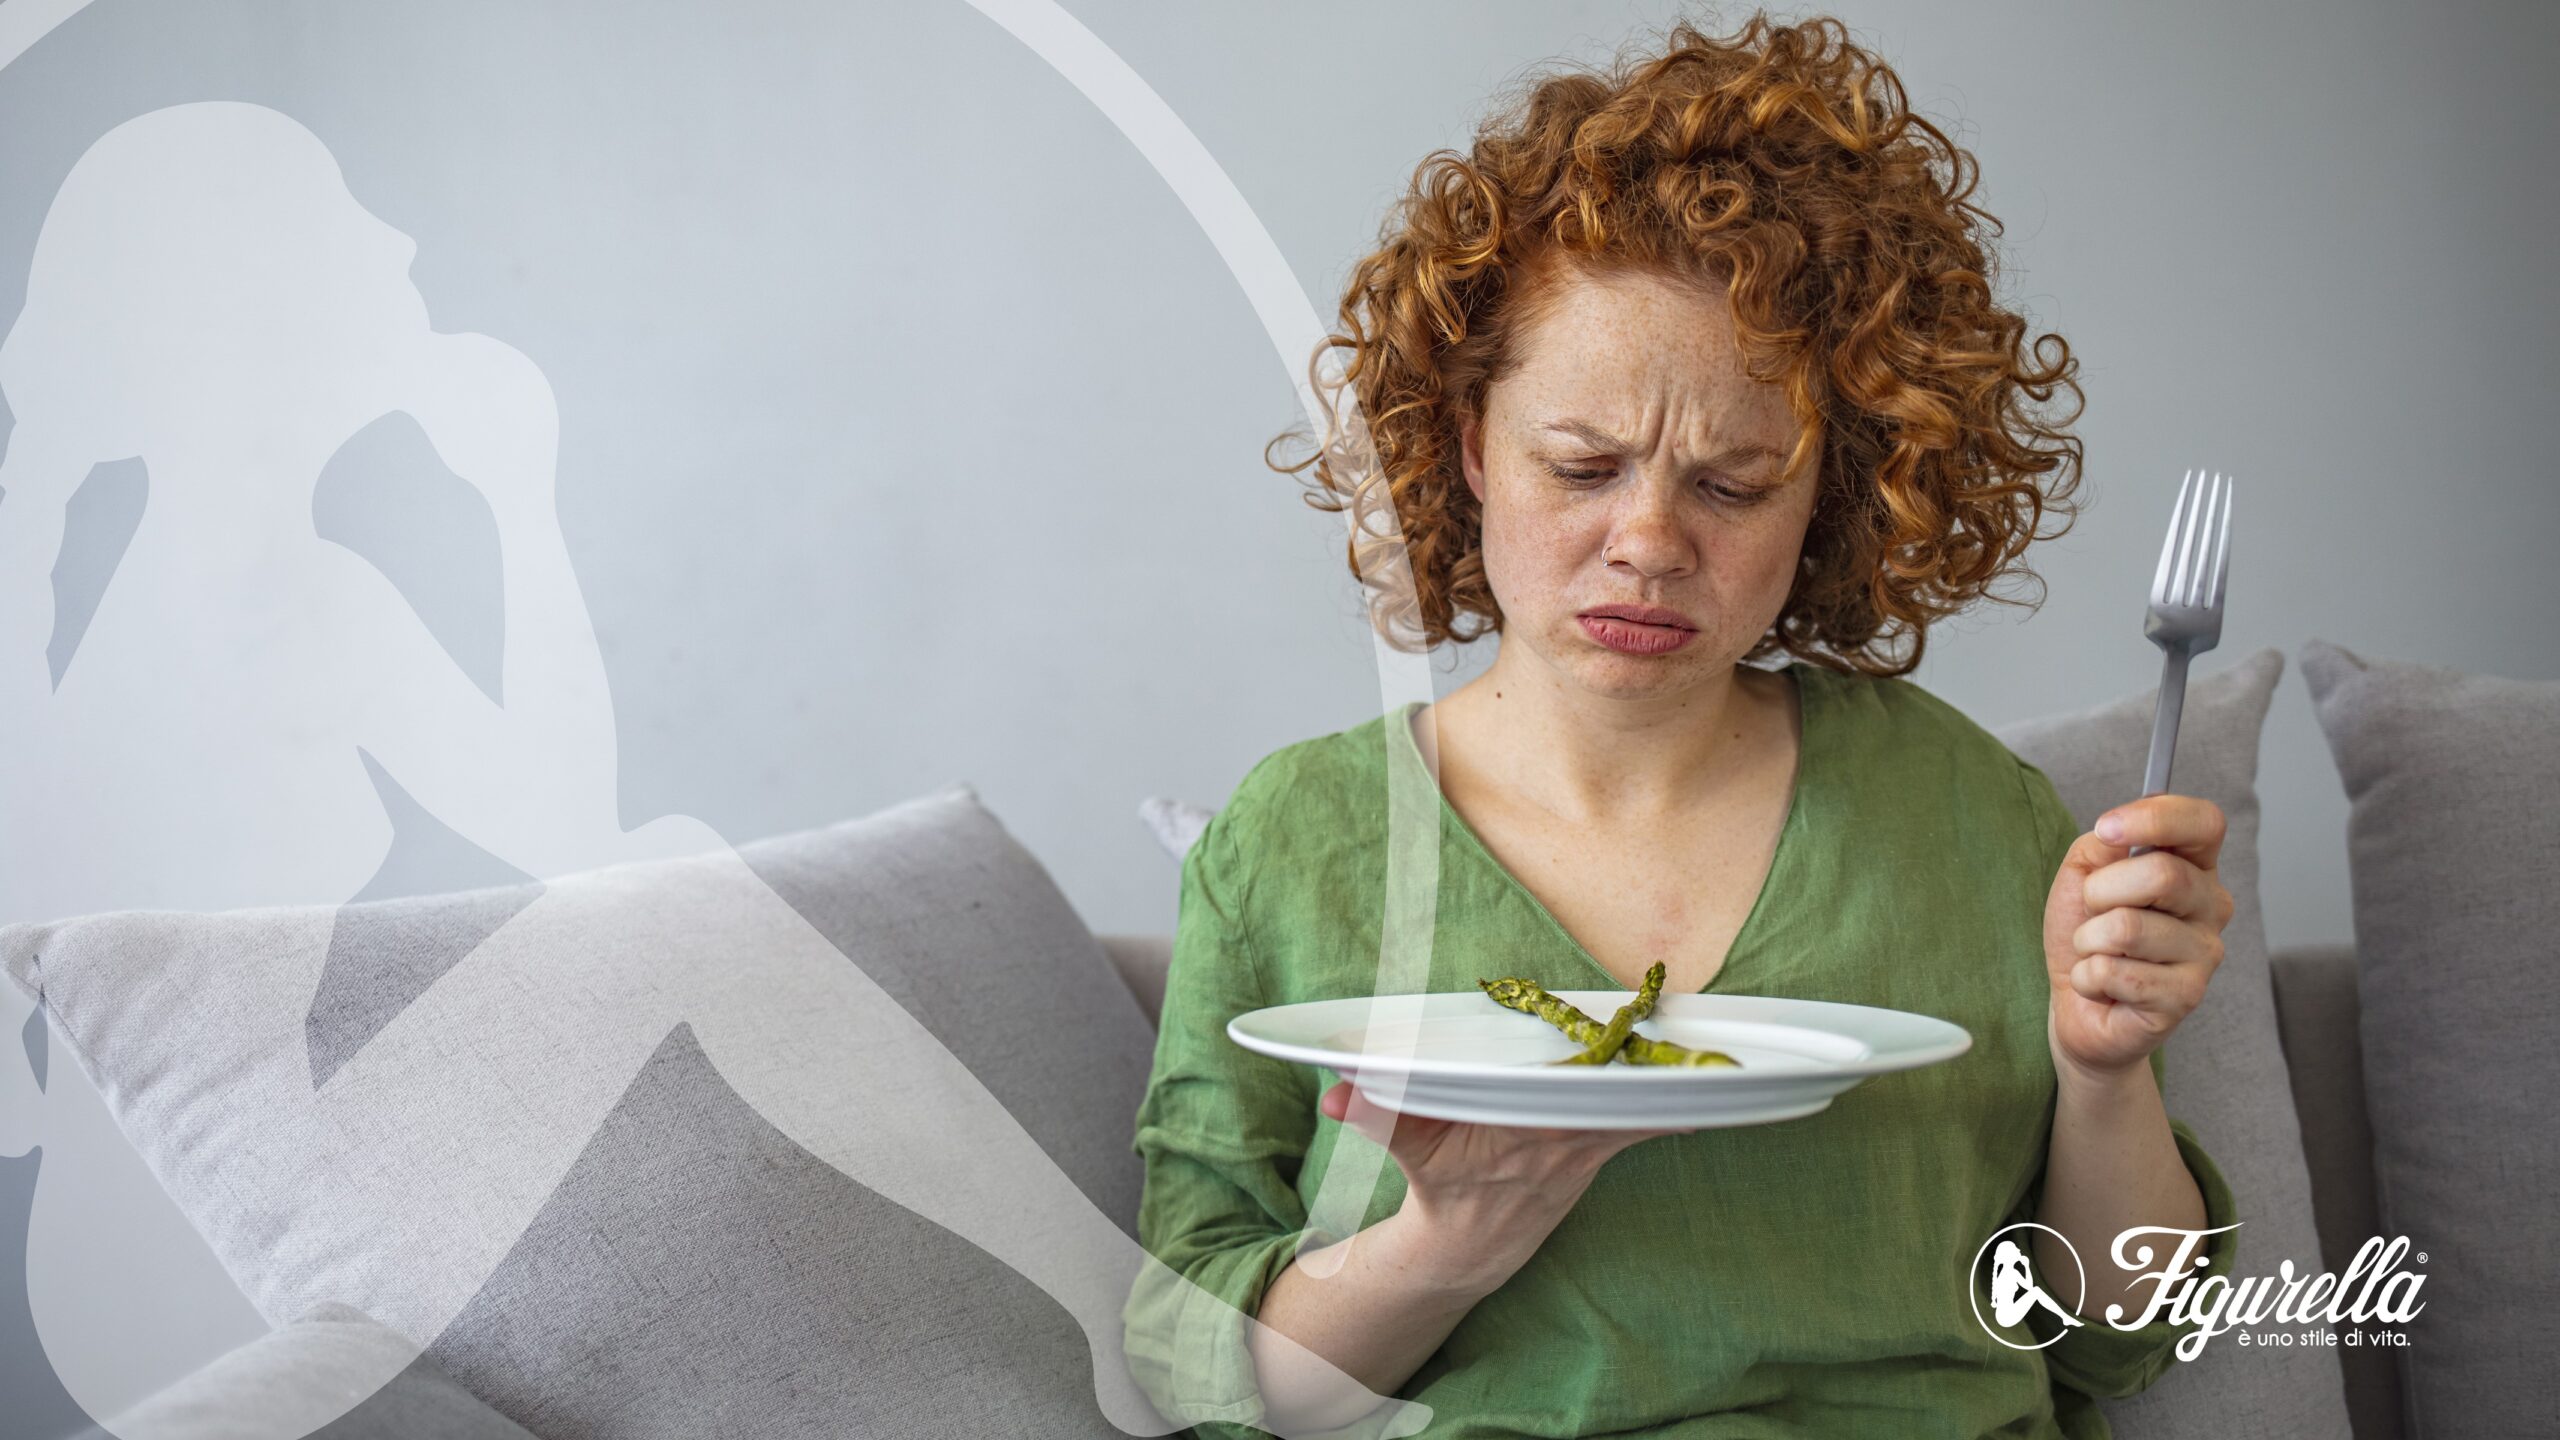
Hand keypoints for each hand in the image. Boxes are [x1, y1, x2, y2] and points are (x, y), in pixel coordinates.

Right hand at [1317, 1077, 1690, 1291]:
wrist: (1472, 1247)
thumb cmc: (1442, 1187)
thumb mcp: (1407, 1150)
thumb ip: (1377, 1114)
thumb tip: (1336, 1092)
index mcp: (1516, 1132)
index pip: (1560, 1095)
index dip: (1593, 1072)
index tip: (1619, 1043)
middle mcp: (1557, 1141)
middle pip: (1610, 1095)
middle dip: (1641, 1067)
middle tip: (1676, 1025)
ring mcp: (1583, 1151)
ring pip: (1634, 1111)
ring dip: (1666, 1085)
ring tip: (1712, 1058)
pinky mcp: (1597, 1154)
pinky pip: (1641, 1128)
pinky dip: (1671, 1112)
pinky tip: (1711, 1099)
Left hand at [2041, 793, 2232, 1082]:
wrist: (2079, 1003)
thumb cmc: (2087, 933)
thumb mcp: (2082, 875)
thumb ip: (2102, 846)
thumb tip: (2117, 831)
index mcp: (2194, 866)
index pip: (2205, 822)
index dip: (2156, 817)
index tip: (2107, 828)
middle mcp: (2212, 906)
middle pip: (2162, 874)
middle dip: (2100, 891)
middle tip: (2092, 912)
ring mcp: (2205, 954)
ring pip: (2128, 927)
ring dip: (2088, 939)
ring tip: (2097, 952)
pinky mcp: (2185, 997)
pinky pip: (2114, 972)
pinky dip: (2087, 976)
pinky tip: (2102, 985)